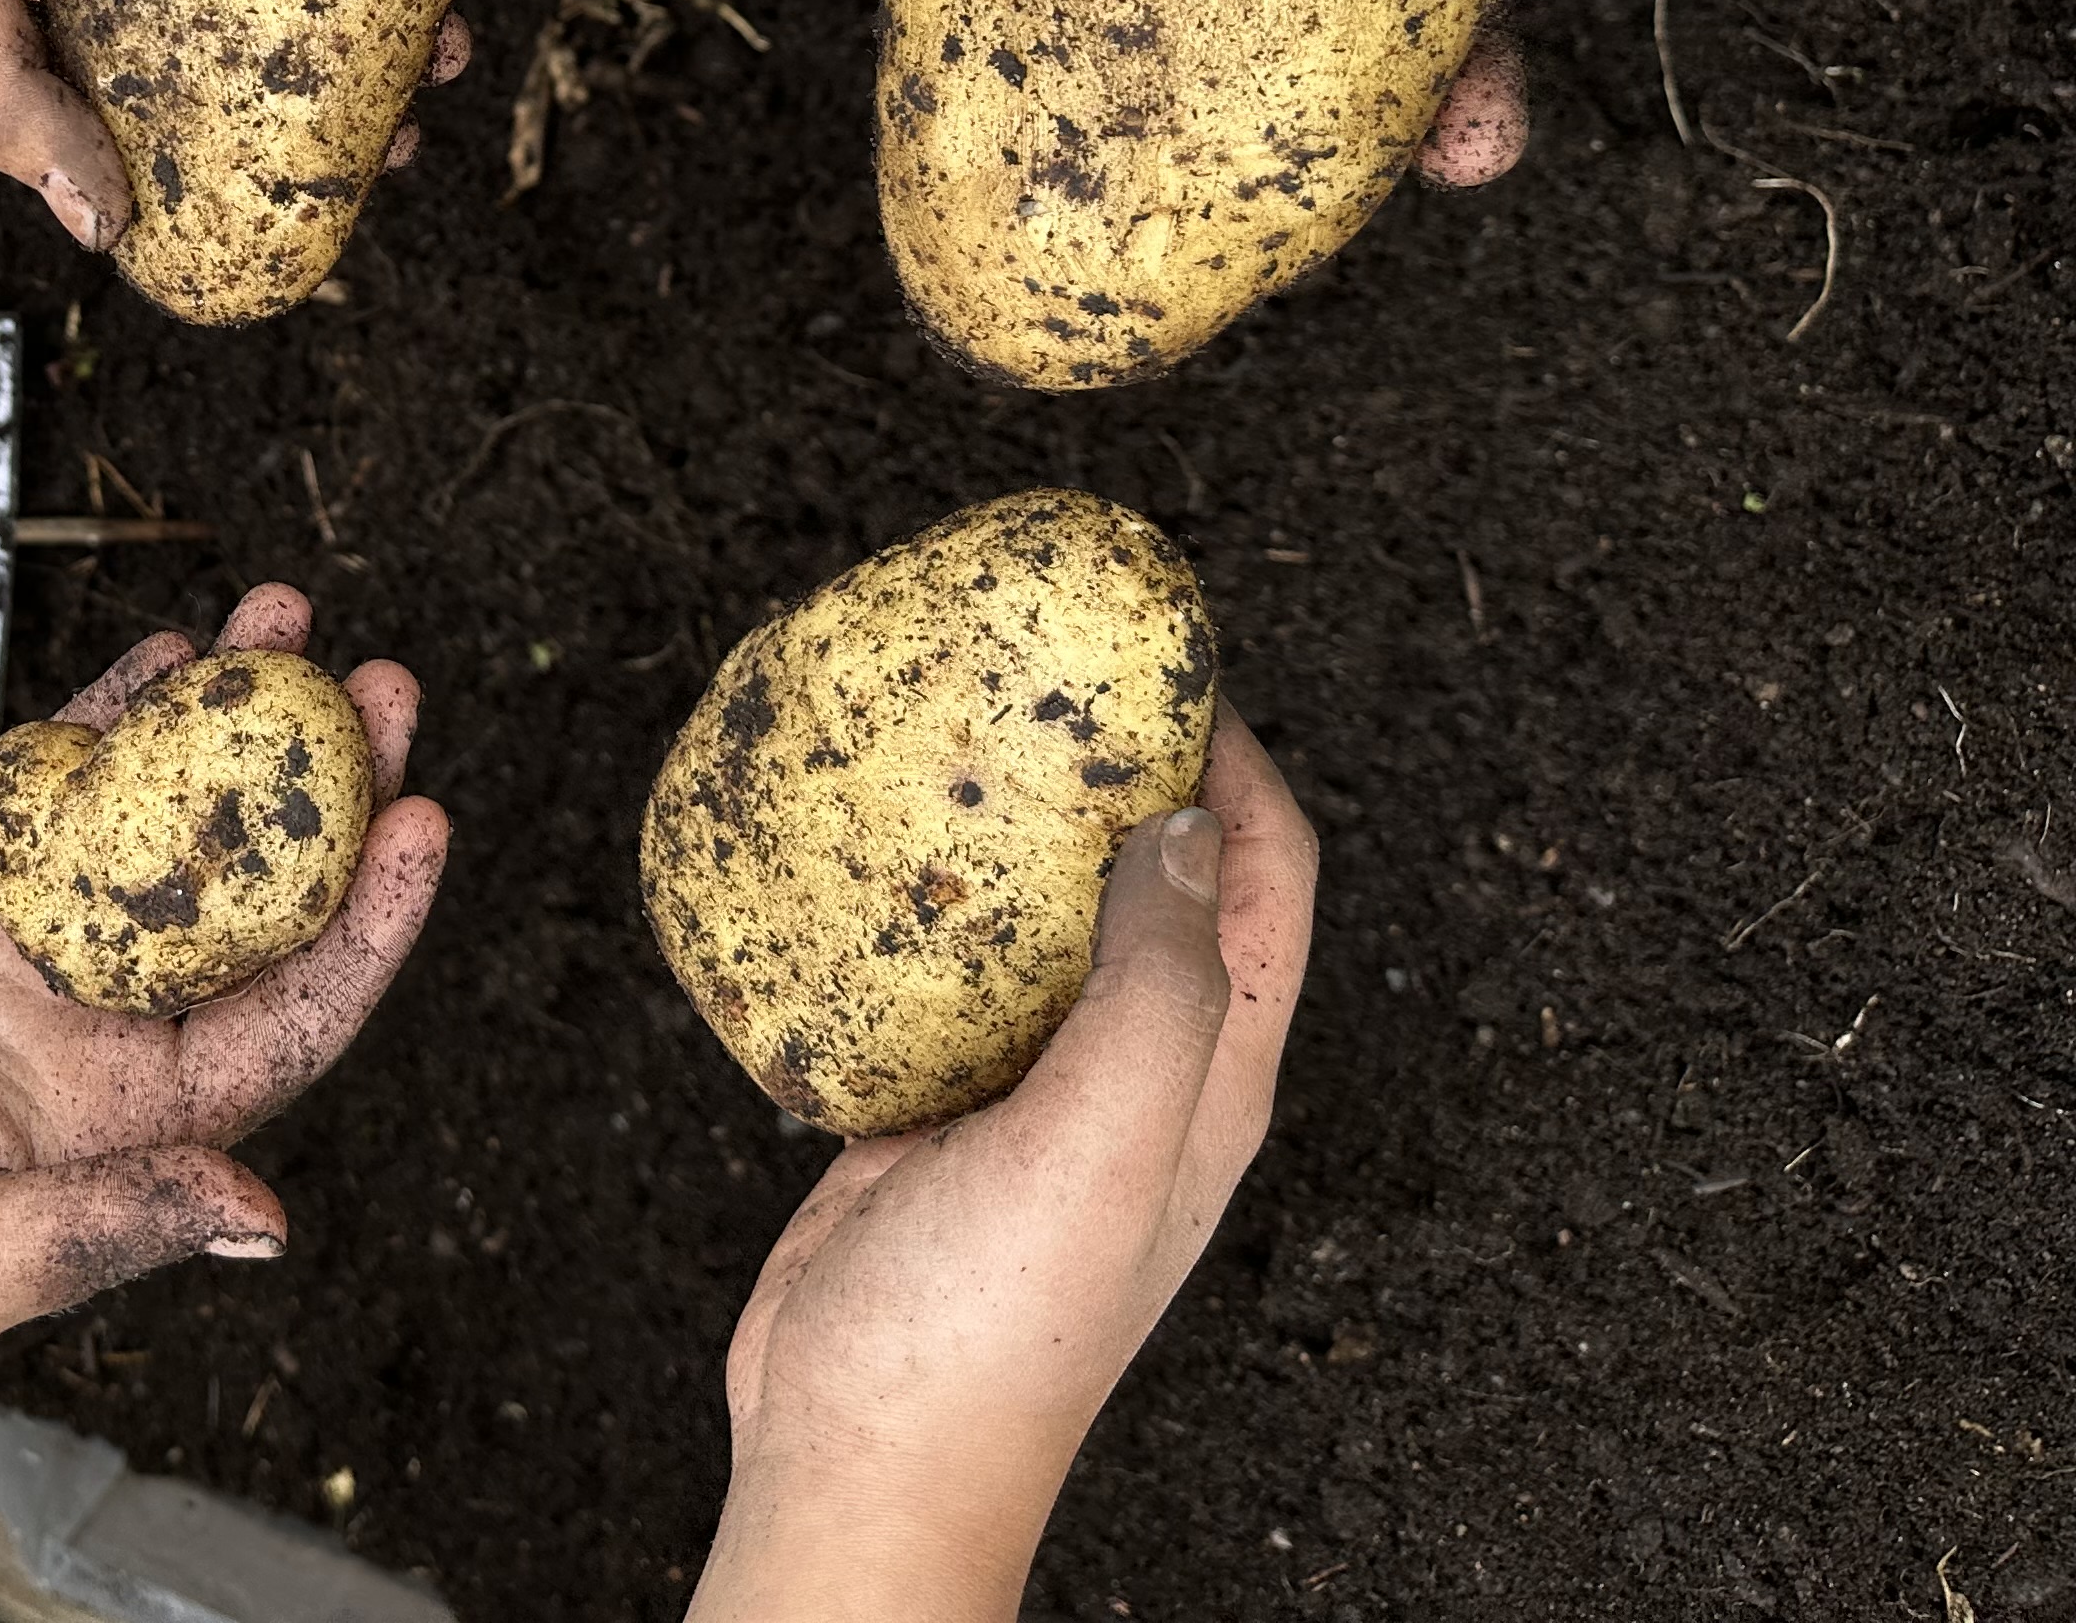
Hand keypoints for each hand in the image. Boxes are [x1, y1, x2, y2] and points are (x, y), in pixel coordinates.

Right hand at [0, 583, 450, 1351]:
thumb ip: (101, 1231)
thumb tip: (266, 1209)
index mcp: (133, 1107)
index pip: (290, 1007)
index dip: (366, 920)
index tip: (420, 821)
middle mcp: (108, 1005)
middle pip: (257, 884)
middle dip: (328, 788)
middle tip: (383, 688)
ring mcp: (38, 918)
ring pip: (172, 804)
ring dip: (239, 717)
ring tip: (293, 620)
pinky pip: (65, 767)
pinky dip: (125, 703)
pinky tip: (182, 647)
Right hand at [690, 710, 1318, 1620]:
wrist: (860, 1452)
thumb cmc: (988, 1333)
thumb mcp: (1105, 1138)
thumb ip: (1163, 984)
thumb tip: (1180, 829)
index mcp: (1211, 1078)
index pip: (1266, 877)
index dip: (1232, 759)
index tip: (1159, 661)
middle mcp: (1134, 1072)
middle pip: (1155, 880)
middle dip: (1110, 769)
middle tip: (1032, 677)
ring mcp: (1032, 1092)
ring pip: (1038, 920)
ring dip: (1002, 833)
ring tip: (937, 742)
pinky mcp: (932, 1110)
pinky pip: (933, 978)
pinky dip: (904, 909)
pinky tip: (847, 869)